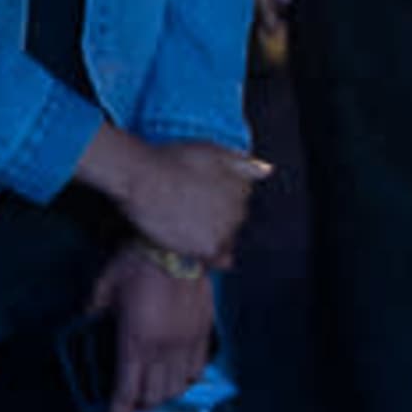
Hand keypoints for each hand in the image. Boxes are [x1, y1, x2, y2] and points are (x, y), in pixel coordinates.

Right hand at [83, 131, 268, 269]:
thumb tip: (267, 171)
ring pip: (225, 241)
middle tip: (190, 213)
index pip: (240, 202)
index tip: (200, 198)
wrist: (144, 177)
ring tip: (186, 227)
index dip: (219, 201)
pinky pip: (215, 259)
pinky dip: (207, 257)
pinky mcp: (208, 248)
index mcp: (243, 186)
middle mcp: (240, 209)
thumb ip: (242, 163)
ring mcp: (226, 229)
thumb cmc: (174, 160)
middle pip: (234, 223)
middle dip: (217, 220)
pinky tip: (189, 245)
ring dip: (211, 238)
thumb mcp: (213, 152)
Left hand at [90, 248, 215, 411]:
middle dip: (141, 406)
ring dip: (164, 395)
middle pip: (154, 396)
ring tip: (155, 391)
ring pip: (178, 386)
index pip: (126, 393)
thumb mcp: (105, 287)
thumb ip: (94, 311)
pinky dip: (187, 379)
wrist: (179, 241)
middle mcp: (164, 349)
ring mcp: (187, 341)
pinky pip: (199, 367)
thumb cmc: (138, 262)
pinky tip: (179, 375)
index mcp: (135, 342)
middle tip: (131, 404)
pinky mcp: (205, 330)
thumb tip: (87, 321)